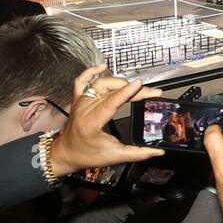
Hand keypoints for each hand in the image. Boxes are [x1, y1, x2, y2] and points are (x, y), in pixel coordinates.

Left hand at [48, 66, 165, 175]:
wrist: (65, 153)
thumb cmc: (85, 154)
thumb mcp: (114, 156)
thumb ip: (138, 153)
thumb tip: (157, 151)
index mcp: (92, 122)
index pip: (112, 101)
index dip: (127, 91)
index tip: (140, 84)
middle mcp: (84, 108)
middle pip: (111, 90)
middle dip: (132, 88)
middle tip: (149, 91)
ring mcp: (80, 101)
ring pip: (101, 83)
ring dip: (120, 82)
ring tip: (135, 85)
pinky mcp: (78, 99)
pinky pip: (82, 80)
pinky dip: (91, 71)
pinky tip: (103, 66)